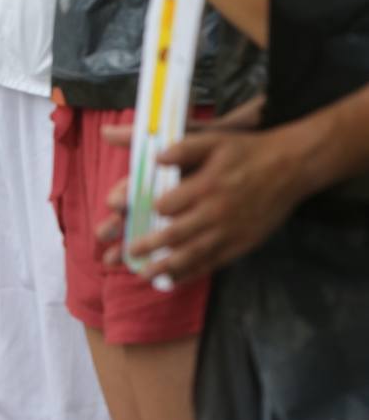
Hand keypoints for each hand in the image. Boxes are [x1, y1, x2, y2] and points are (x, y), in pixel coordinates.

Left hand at [96, 120, 309, 284]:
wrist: (291, 167)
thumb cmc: (248, 150)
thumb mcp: (215, 139)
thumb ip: (183, 147)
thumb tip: (155, 158)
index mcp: (206, 185)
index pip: (168, 205)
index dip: (148, 210)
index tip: (132, 214)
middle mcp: (217, 212)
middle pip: (175, 235)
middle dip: (149, 246)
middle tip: (128, 253)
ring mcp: (230, 231)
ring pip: (193, 254)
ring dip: (167, 267)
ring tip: (146, 275)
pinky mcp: (242, 244)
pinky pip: (213, 262)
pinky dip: (193, 273)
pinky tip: (176, 279)